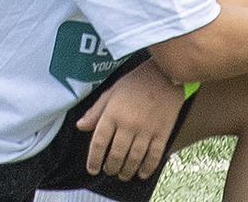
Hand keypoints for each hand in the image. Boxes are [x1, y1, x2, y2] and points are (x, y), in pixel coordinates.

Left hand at [77, 58, 183, 180]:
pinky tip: (142, 172)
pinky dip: (147, 167)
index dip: (94, 159)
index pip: (99, 143)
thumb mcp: (112, 92)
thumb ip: (95, 111)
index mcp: (113, 113)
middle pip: (116, 155)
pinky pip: (154, 155)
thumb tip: (81, 126)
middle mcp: (128, 123)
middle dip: (111, 167)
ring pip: (134, 158)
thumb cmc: (137, 81)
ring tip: (123, 174)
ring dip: (126, 171)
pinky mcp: (162, 131)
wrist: (166, 73)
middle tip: (110, 170)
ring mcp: (147, 129)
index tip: (93, 168)